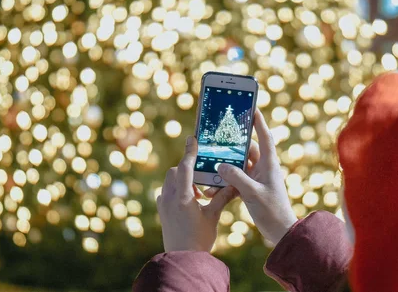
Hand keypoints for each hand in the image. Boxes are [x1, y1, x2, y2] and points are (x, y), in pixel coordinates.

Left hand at [157, 136, 238, 251]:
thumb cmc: (199, 239)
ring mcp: (163, 205)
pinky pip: (165, 193)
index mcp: (183, 197)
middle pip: (175, 172)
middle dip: (187, 169)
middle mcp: (170, 198)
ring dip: (181, 180)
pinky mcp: (161, 212)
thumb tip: (235, 185)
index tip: (192, 139)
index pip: (185, 167)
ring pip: (169, 181)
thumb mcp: (213, 216)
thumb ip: (222, 198)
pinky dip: (175, 190)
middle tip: (202, 177)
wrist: (183, 258)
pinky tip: (187, 200)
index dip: (190, 152)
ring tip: (196, 192)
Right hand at [216, 109, 297, 244]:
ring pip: (238, 166)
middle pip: (246, 150)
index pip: (265, 137)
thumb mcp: (253, 193)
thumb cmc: (272, 211)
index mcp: (269, 164)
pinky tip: (211, 188)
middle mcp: (263, 168)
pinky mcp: (251, 188)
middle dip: (231, 146)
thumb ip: (236, 178)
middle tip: (218, 137)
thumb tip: (221, 165)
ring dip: (224, 168)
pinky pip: (235, 180)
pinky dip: (225, 182)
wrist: (280, 232)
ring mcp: (257, 178)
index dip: (258, 121)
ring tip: (209, 166)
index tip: (251, 107)